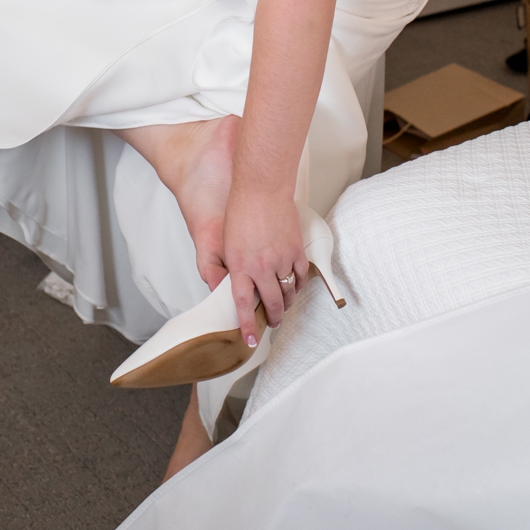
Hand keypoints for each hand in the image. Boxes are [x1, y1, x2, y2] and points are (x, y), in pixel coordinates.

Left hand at [220, 180, 305, 350]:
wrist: (261, 189)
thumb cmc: (240, 210)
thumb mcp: (229, 242)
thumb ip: (236, 266)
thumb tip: (241, 285)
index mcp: (240, 265)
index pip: (244, 304)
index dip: (248, 325)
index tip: (250, 340)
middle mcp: (261, 267)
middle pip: (271, 304)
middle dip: (272, 319)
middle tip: (271, 324)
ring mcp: (281, 260)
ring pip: (288, 294)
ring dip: (286, 304)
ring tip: (283, 307)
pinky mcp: (296, 252)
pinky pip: (300, 277)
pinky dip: (298, 286)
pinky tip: (294, 287)